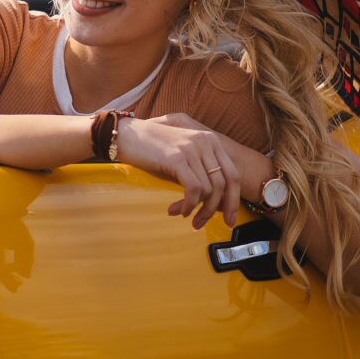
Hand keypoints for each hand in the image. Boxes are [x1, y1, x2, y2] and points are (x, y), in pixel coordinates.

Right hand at [112, 112, 243, 228]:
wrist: (126, 135)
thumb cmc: (151, 147)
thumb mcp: (183, 152)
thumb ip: (200, 168)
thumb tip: (214, 199)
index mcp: (210, 140)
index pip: (233, 174)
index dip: (234, 200)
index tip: (229, 219)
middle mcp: (205, 142)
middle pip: (224, 185)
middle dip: (215, 210)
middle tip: (202, 223)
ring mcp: (191, 149)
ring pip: (208, 190)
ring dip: (196, 209)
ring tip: (183, 215)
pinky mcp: (177, 158)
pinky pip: (193, 189)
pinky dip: (188, 204)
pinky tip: (178, 209)